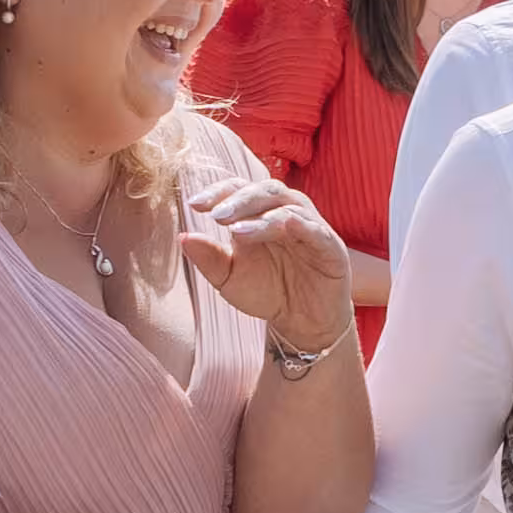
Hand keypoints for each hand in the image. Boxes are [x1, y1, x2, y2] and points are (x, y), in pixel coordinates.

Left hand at [180, 176, 354, 356]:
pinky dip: (297, 224)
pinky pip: (314, 228)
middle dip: (237, 200)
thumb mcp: (230, 278)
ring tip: (236, 230)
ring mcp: (310, 226)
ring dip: (260, 215)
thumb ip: (209, 257)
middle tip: (215, 215)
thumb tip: (182, 237)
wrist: (302, 323)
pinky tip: (279, 227)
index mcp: (259, 213)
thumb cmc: (266, 292)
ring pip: (287, 206)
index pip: (239, 189)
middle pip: (263, 190)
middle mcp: (286, 211)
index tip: (194, 205)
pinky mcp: (330, 245)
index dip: (218, 192)